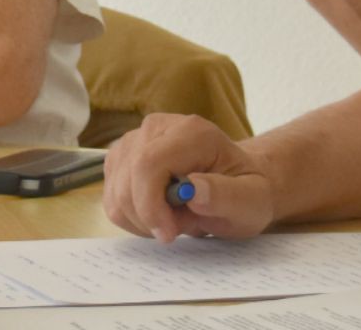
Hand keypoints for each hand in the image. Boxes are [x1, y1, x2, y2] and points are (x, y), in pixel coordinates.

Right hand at [103, 113, 273, 242]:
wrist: (235, 182)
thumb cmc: (245, 191)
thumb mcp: (250, 201)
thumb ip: (225, 195)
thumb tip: (193, 190)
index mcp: (193, 132)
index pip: (148, 164)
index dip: (150, 205)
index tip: (169, 233)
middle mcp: (159, 127)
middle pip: (127, 179)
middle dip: (147, 216)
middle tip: (178, 228)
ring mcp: (136, 139)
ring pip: (115, 191)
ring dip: (139, 218)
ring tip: (173, 218)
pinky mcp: (122, 156)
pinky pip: (110, 196)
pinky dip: (130, 215)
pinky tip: (157, 214)